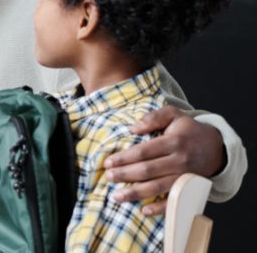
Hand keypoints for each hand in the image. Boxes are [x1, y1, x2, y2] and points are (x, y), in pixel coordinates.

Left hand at [103, 106, 224, 214]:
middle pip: (147, 170)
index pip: (143, 151)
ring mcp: (185, 177)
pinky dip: (160, 208)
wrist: (216, 147)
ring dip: (136, 193)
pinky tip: (143, 210)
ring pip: (158, 187)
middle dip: (125, 175)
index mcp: (174, 141)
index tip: (108, 162)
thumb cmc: (188, 130)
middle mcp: (180, 160)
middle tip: (108, 177)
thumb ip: (154, 117)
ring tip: (116, 196)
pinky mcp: (191, 189)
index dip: (124, 158)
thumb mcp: (174, 114)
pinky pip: (175, 201)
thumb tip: (134, 128)